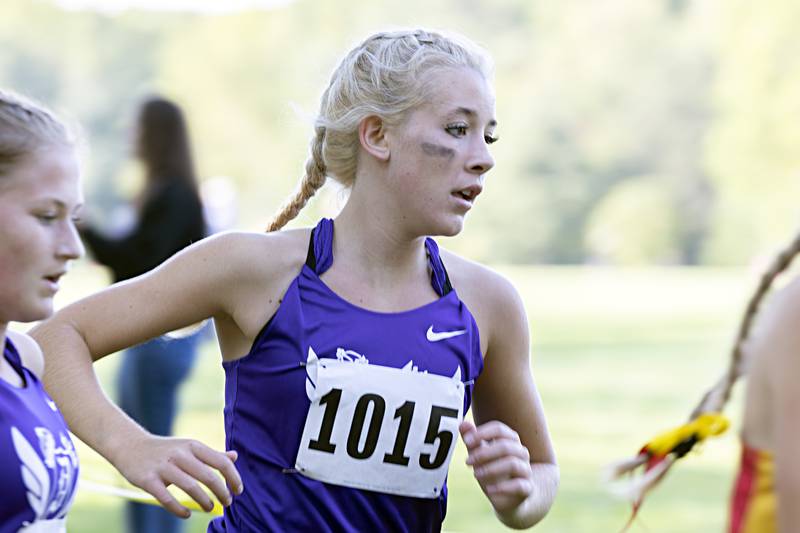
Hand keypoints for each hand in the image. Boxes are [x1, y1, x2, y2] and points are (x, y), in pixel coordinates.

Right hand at [112, 434, 242, 517]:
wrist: (130, 446)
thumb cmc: (167, 450)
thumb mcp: (189, 447)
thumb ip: (211, 454)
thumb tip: (235, 456)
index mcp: (193, 446)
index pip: (220, 462)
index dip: (233, 478)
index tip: (238, 491)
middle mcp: (180, 455)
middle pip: (209, 477)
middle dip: (222, 493)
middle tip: (227, 503)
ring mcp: (164, 467)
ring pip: (191, 488)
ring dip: (204, 501)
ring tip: (210, 508)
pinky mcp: (148, 480)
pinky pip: (167, 499)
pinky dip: (179, 510)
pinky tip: (188, 514)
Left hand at [460, 420, 533, 515]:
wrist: (512, 498)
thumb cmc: (495, 472)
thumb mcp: (481, 456)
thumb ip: (473, 441)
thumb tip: (462, 424)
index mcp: (510, 440)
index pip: (499, 429)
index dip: (482, 433)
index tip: (467, 441)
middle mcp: (521, 453)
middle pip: (505, 446)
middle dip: (483, 453)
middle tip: (468, 461)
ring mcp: (526, 470)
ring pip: (512, 464)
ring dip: (491, 469)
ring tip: (476, 475)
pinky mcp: (527, 488)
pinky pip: (519, 485)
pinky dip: (502, 487)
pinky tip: (489, 490)